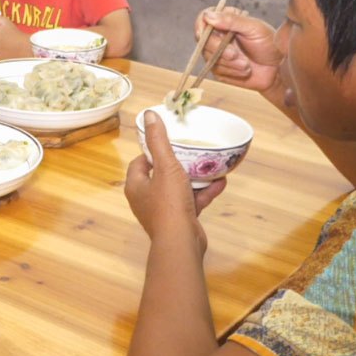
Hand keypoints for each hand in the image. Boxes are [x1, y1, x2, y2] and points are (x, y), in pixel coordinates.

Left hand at [125, 110, 226, 249]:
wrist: (181, 242)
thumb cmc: (169, 202)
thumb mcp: (165, 166)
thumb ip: (158, 140)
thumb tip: (149, 114)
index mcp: (136, 185)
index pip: (140, 162)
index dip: (153, 151)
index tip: (169, 143)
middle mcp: (145, 199)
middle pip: (160, 175)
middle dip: (177, 164)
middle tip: (191, 152)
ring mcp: (162, 212)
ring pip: (178, 189)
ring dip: (194, 178)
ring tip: (209, 165)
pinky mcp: (179, 221)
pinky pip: (191, 202)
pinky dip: (203, 193)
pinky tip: (220, 182)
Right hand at [197, 7, 281, 92]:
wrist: (279, 68)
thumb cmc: (270, 44)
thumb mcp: (254, 28)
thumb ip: (231, 21)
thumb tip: (208, 15)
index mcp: (226, 21)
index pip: (203, 19)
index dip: (200, 26)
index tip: (203, 34)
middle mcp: (218, 36)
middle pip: (203, 41)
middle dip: (219, 50)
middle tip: (234, 54)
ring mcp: (217, 54)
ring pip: (209, 58)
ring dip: (229, 63)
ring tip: (246, 64)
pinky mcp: (220, 69)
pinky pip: (216, 70)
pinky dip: (231, 71)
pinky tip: (245, 70)